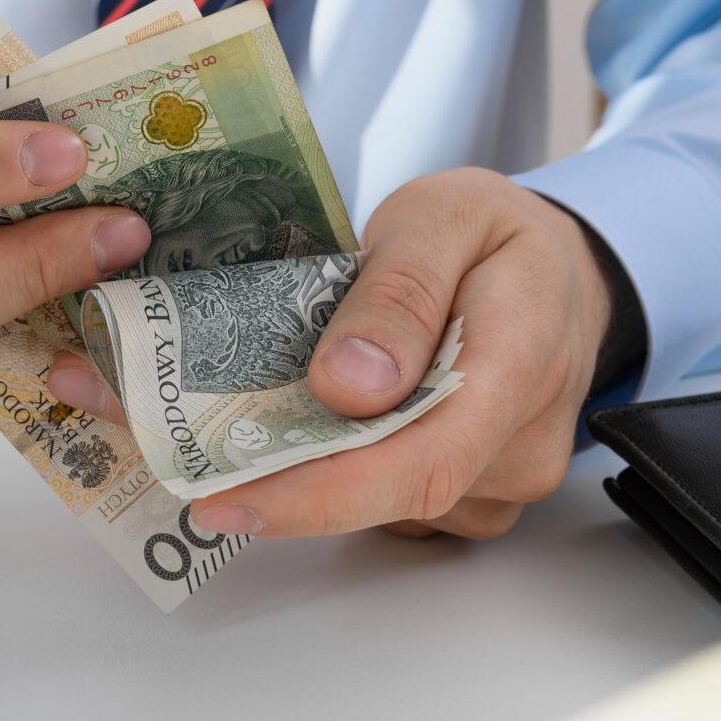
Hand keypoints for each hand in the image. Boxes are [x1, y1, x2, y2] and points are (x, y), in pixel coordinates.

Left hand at [47, 167, 616, 539]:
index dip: (317, 495)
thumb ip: (402, 292)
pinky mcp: (463, 490)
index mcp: (521, 367)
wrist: (557, 270)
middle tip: (163, 454)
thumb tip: (346, 388)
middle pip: (386, 495)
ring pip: (378, 503)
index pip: (421, 463)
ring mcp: (492, 480)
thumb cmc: (500, 234)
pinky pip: (384, 497)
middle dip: (273, 487)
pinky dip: (318, 471)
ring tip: (197, 424)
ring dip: (288, 475)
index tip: (220, 497)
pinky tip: (267, 429)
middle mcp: (514, 448)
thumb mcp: (447, 217)